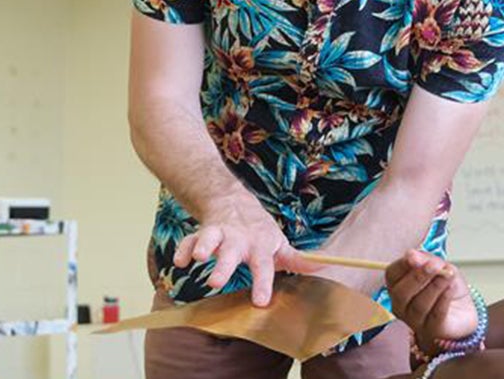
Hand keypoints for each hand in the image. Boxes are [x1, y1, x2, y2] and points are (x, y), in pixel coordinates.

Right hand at [173, 201, 310, 306]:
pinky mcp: (200, 234)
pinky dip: (183, 249)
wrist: (233, 201)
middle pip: (232, 253)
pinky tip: (179, 262)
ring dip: (203, 248)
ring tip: (199, 259)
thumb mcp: (279, 244)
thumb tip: (323, 268)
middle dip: (224, 266)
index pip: (263, 267)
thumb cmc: (259, 232)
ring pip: (209, 239)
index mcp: (259, 247)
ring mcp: (219, 235)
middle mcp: (238, 240)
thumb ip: (296, 260)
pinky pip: (189, 240)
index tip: (260, 302)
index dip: (262, 284)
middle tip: (216, 282)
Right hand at [386, 250, 477, 344]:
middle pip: (402, 293)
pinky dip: (444, 299)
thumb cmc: (446, 288)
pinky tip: (451, 288)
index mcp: (398, 286)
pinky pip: (436, 315)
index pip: (392, 274)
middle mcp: (402, 305)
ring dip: (435, 287)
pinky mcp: (433, 330)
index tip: (415, 257)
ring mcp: (415, 321)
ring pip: (419, 305)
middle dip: (418, 277)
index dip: (402, 265)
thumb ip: (426, 260)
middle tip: (434, 266)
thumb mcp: (439, 267)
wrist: (464, 311)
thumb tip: (411, 254)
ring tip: (448, 275)